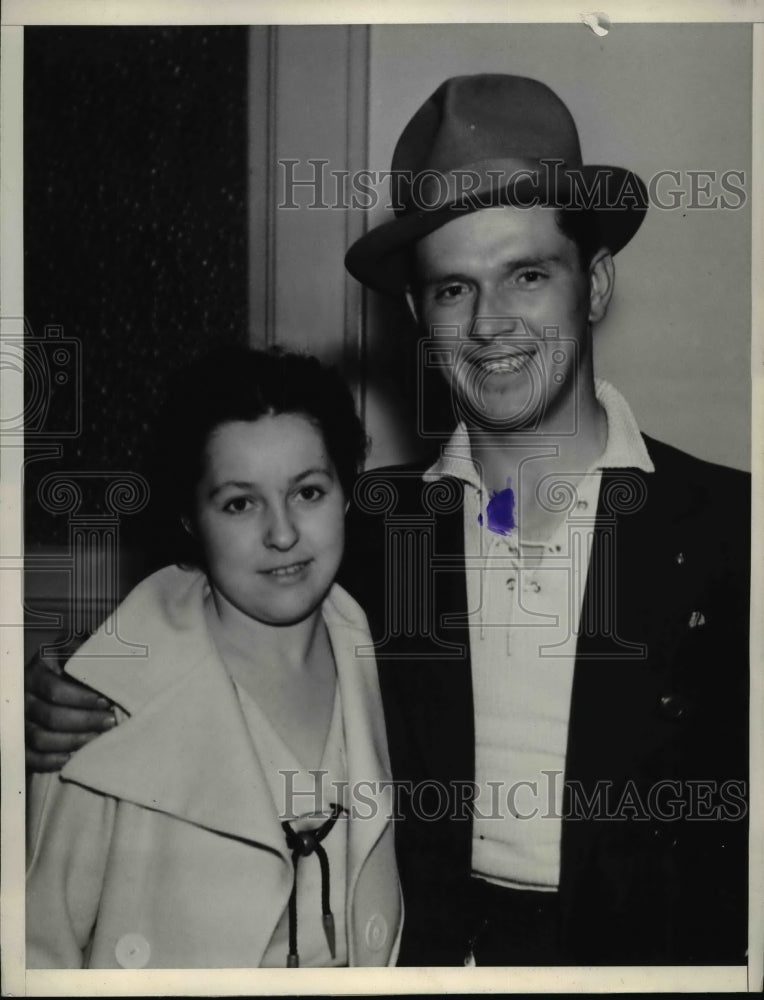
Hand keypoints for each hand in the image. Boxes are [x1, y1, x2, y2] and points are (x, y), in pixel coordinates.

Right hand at [25, 646, 116, 772]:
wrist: (60, 681)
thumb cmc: (79, 666)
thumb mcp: (82, 651)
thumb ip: (93, 654)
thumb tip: (120, 659)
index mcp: (40, 670)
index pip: (56, 690)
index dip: (82, 699)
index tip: (106, 702)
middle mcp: (25, 695)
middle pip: (50, 716)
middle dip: (84, 722)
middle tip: (109, 723)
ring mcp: (20, 719)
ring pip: (40, 738)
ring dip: (72, 741)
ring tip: (97, 740)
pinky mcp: (20, 740)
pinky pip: (29, 756)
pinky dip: (49, 760)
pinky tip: (71, 757)